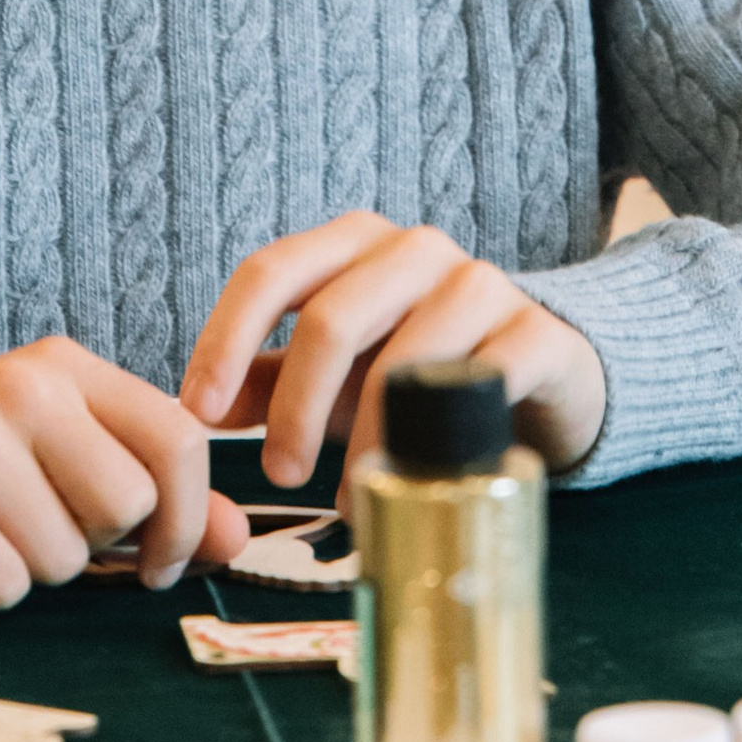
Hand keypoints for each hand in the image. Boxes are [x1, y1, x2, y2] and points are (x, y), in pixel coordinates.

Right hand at [0, 340, 249, 609]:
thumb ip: (150, 500)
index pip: (180, 441)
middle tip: (28, 532)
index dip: (184, 519)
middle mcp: (24, 385)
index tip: (155, 562)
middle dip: (89, 550)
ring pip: (65, 556)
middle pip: (127, 506)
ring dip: (26, 571)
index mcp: (66, 368)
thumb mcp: (55, 467)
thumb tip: (236, 538)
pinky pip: (3, 582)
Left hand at [179, 212, 606, 499]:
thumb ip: (268, 379)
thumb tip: (194, 412)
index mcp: (355, 244)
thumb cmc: (423, 367)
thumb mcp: (339, 372)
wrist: (547, 372)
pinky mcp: (538, 334)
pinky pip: (481, 380)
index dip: (226, 339)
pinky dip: (438, 441)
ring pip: (405, 356)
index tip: (200, 414)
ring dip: (366, 438)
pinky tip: (418, 478)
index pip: (272, 271)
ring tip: (349, 496)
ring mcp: (483, 285)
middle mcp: (417, 250)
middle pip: (333, 316)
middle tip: (278, 474)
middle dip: (295, 405)